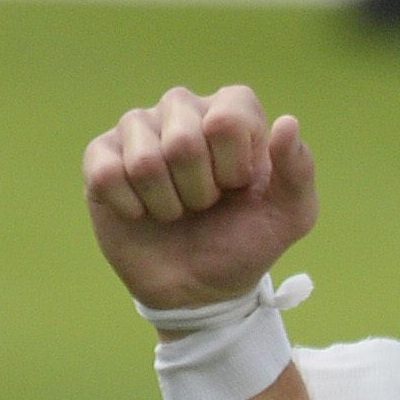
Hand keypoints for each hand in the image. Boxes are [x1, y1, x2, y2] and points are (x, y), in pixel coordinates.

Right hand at [81, 84, 316, 310]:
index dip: (234, 168)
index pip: (228, 120)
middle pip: (183, 141)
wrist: (198, 290)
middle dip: (200, 192)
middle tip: (204, 205)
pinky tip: (141, 212)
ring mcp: (138, 129)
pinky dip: (130, 208)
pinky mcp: (100, 155)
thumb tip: (287, 123)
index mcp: (230, 111)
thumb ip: (298, 172)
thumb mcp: (289, 218)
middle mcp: (182, 108)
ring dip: (167, 204)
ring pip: (145, 160)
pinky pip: (107, 173)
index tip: (237, 188)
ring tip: (176, 210)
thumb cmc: (244, 244)